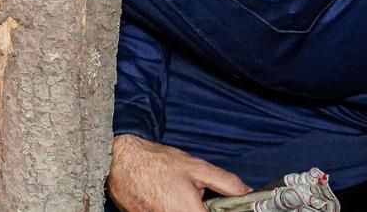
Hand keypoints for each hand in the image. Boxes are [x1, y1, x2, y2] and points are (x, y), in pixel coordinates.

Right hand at [108, 134, 249, 211]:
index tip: (214, 205)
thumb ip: (226, 182)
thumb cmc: (156, 162)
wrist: (119, 160)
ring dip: (183, 208)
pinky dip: (167, 208)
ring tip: (175, 196)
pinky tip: (162, 198)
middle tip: (195, 199)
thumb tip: (247, 193)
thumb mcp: (196, 167)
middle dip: (200, 209)